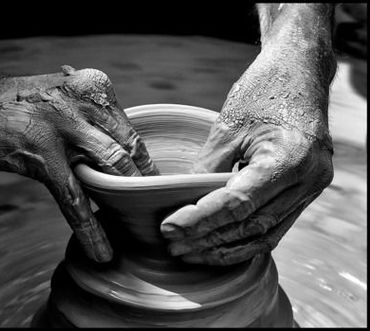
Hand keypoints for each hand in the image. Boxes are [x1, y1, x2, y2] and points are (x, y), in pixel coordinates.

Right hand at [0, 65, 157, 262]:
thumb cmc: (23, 104)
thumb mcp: (66, 99)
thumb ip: (94, 123)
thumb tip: (121, 158)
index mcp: (95, 89)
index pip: (131, 133)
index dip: (145, 165)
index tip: (154, 187)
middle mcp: (84, 105)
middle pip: (126, 154)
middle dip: (141, 186)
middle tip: (151, 210)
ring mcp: (63, 130)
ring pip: (107, 176)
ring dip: (122, 206)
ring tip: (137, 234)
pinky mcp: (42, 157)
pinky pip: (74, 200)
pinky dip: (89, 229)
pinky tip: (101, 251)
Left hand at [160, 7, 336, 264]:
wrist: (301, 73)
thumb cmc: (264, 90)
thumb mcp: (228, 126)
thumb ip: (208, 167)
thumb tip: (183, 202)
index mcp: (288, 158)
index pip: (237, 203)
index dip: (200, 220)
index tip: (169, 228)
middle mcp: (307, 180)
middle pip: (250, 225)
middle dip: (208, 240)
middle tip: (173, 246)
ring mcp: (310, 188)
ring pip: (263, 234)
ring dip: (224, 248)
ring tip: (190, 252)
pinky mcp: (305, 192)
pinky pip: (274, 226)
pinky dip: (243, 239)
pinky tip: (218, 246)